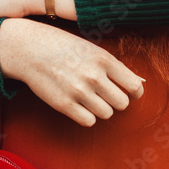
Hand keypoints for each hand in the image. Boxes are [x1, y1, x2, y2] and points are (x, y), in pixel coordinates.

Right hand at [0, 18, 144, 126]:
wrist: (29, 48)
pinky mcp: (64, 104)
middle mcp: (94, 75)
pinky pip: (89, 121)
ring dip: (101, 108)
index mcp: (104, 59)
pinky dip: (87, 116)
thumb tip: (138, 83)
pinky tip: (79, 104)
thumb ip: (114, 67)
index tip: (127, 92)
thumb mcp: (91, 49)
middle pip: (122, 103)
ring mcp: (79, 91)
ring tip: (89, 97)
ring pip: (107, 113)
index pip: (134, 86)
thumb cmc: (62, 46)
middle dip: (116, 101)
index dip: (134, 93)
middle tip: (105, 94)